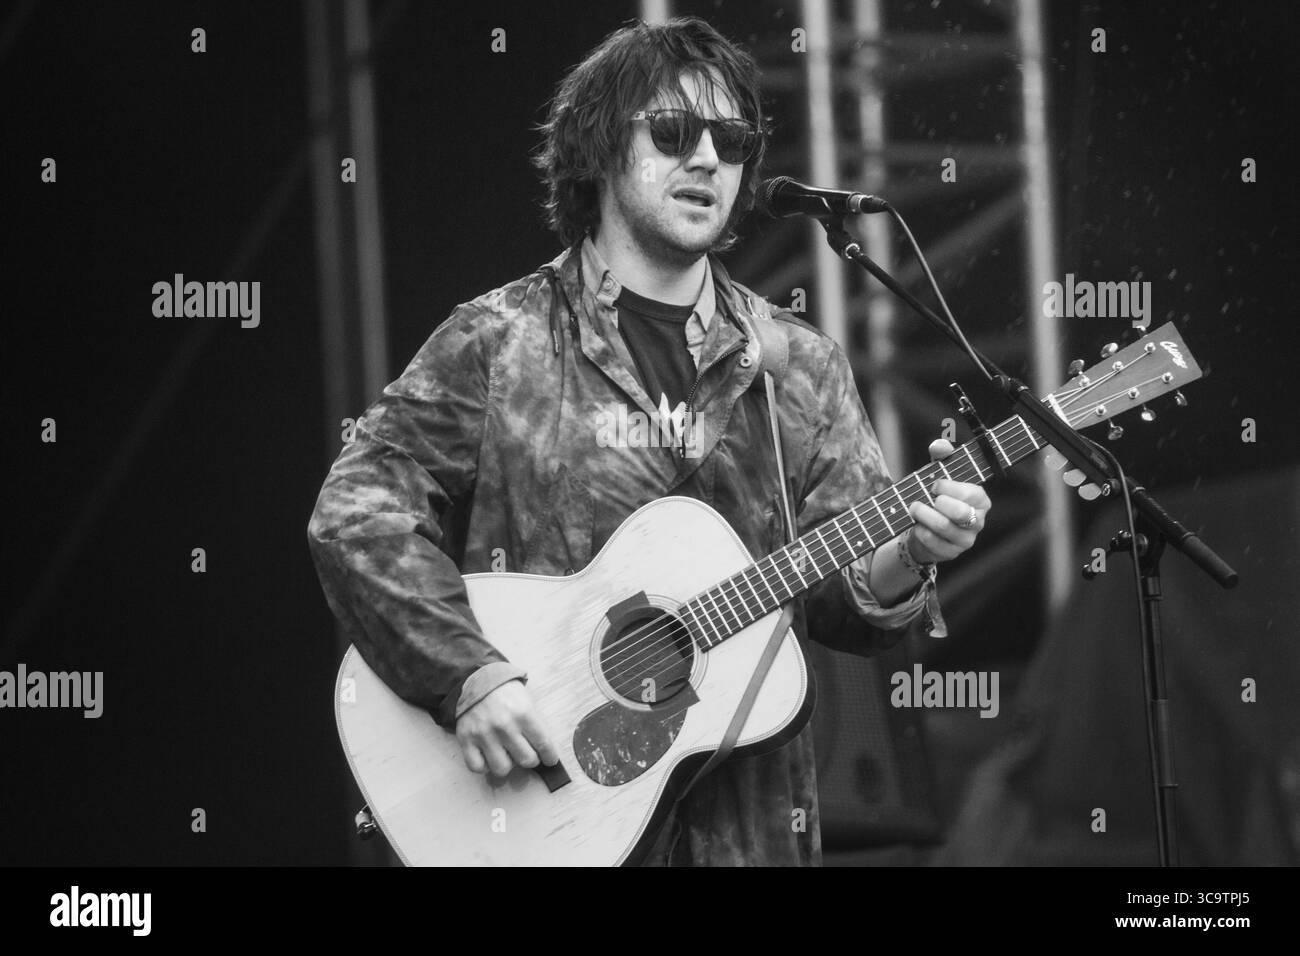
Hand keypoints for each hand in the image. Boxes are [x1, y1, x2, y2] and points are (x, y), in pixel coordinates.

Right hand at [455, 680, 558, 776]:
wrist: (475, 679)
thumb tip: (543, 750)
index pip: (544, 744)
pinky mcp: (466, 739)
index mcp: (523, 713)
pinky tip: (488, 756)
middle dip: (530, 759)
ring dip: (507, 764)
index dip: (549, 756)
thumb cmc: (505, 691)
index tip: (549, 760)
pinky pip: (477, 767)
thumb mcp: (527, 700)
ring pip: (502, 768)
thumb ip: (535, 724)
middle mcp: (504, 726)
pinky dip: (484, 766)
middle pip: (526, 760)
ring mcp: (484, 734)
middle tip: (527, 753)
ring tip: (506, 754)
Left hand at [906, 439, 991, 563]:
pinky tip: (916, 526)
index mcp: (980, 500)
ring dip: (924, 516)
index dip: (950, 487)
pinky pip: (934, 543)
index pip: (971, 493)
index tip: (934, 484)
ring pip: (945, 527)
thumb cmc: (936, 498)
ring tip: (913, 509)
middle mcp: (977, 521)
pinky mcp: (951, 553)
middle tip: (920, 500)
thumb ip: (941, 456)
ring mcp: (966, 540)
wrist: (924, 529)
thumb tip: (940, 445)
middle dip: (936, 504)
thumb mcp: (939, 475)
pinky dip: (921, 532)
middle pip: (960, 512)